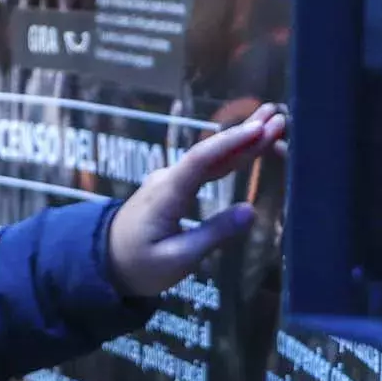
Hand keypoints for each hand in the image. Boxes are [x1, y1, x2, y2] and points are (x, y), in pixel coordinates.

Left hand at [107, 104, 286, 297]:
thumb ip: (213, 234)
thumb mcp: (177, 259)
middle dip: (244, 133)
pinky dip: (230, 156)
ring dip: (241, 141)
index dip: (232, 143)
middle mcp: (168, 179)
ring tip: (271, 123)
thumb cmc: (138, 265)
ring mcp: (170, 181)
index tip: (260, 129)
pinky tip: (248, 147)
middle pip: (210, 151)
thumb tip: (250, 210)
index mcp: (167, 193)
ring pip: (209, 157)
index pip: (202, 160)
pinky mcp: (174, 188)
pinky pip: (205, 167)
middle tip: (278, 115)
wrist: (103, 263)